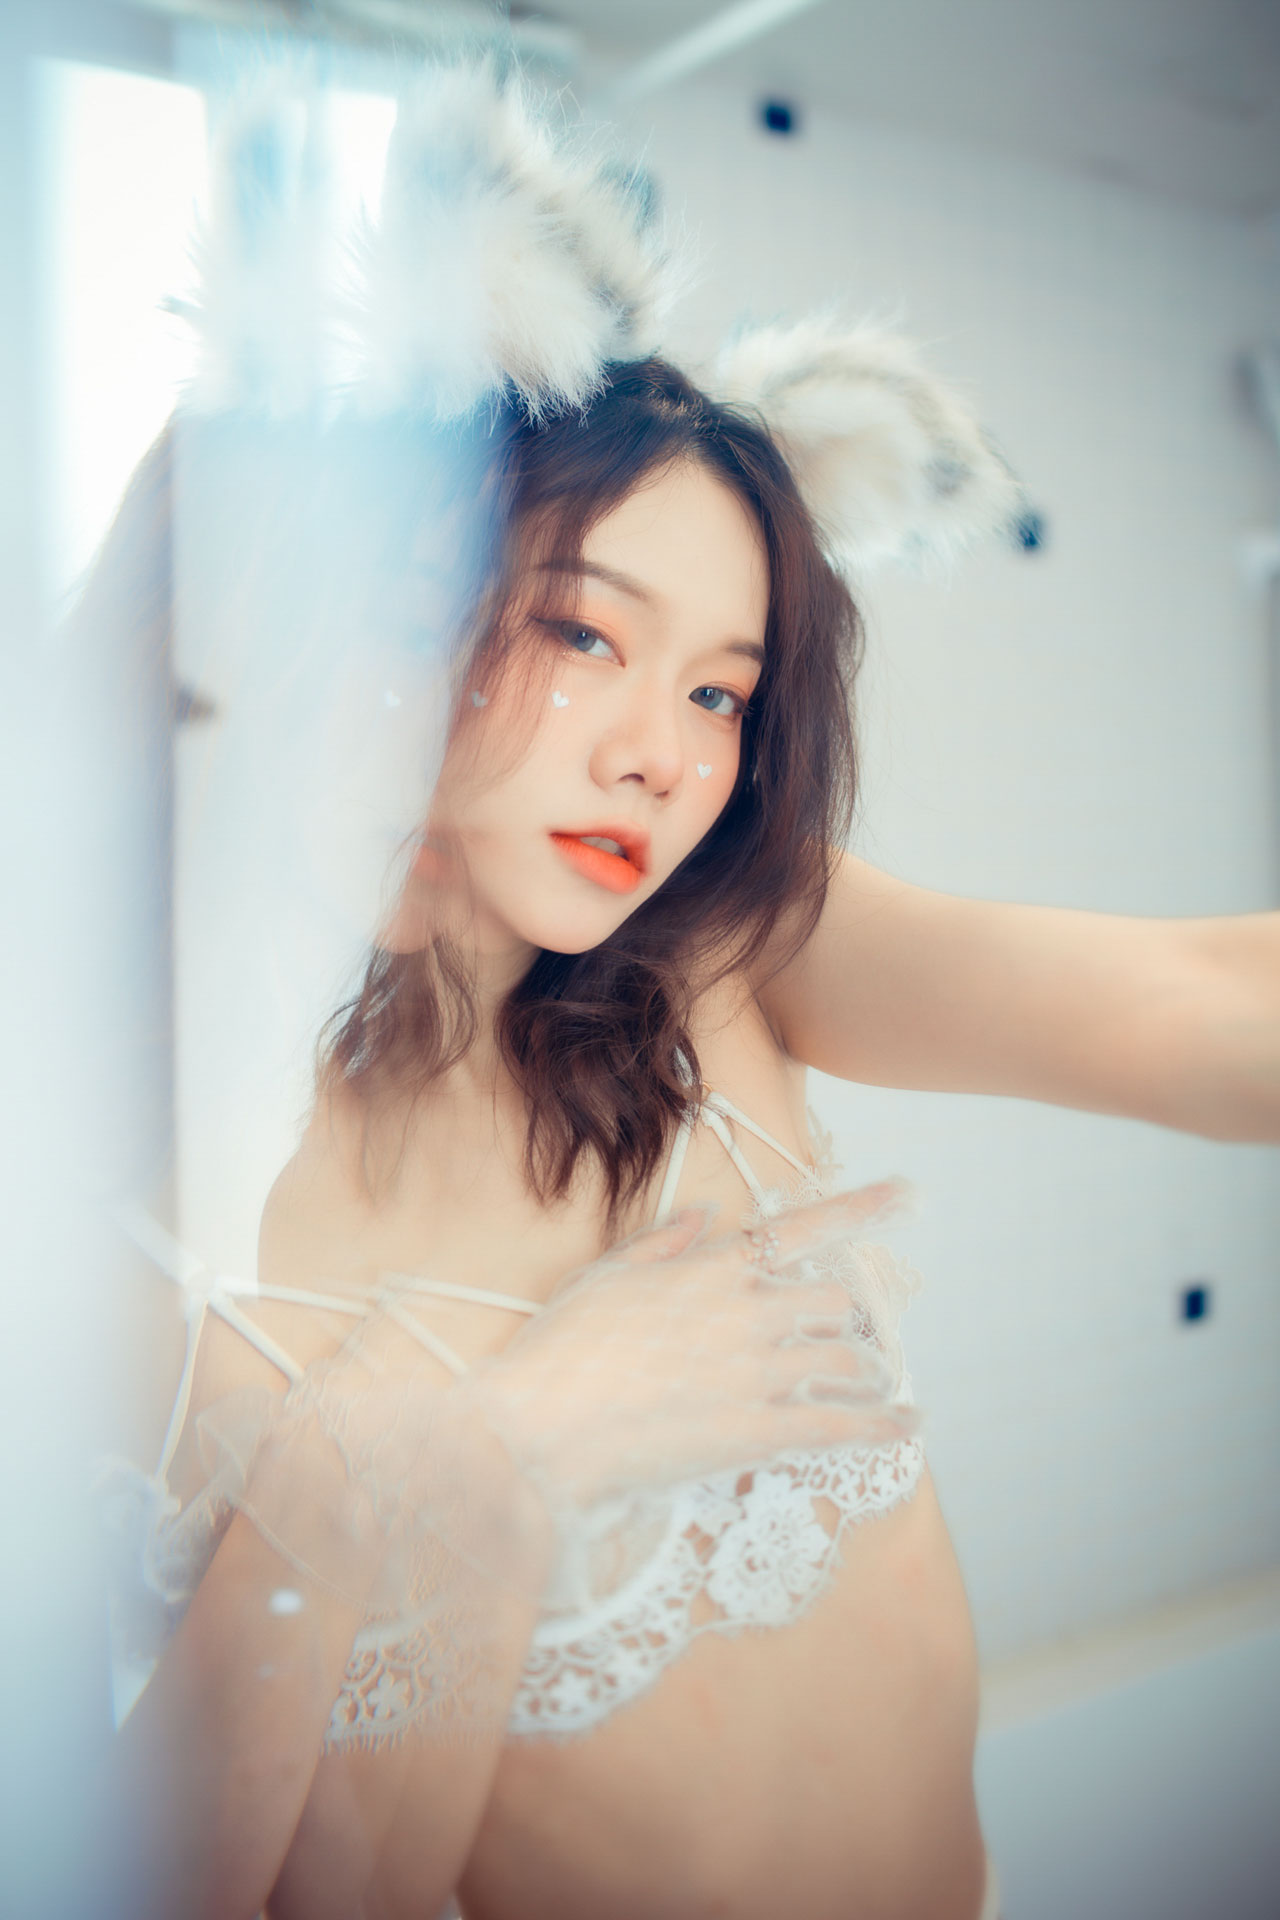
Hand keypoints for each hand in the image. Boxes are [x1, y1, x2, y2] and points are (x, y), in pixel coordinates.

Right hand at [461, 1182, 918, 1517]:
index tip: (907, 1195)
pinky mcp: (760, 1431)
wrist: (542, 1430)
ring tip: (876, 1385)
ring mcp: (758, 1372)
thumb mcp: (606, 1277)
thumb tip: (703, 1217)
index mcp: (711, 1270)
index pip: (799, 1228)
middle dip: (842, 1319)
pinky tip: (910, 1424)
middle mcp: (747, 1312)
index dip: (860, 1209)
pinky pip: (841, 1424)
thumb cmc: (563, 1352)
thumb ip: (664, 1244)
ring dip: (863, 1371)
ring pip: (845, 1359)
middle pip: (832, 1301)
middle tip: (845, 1337)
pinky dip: (883, 1425)